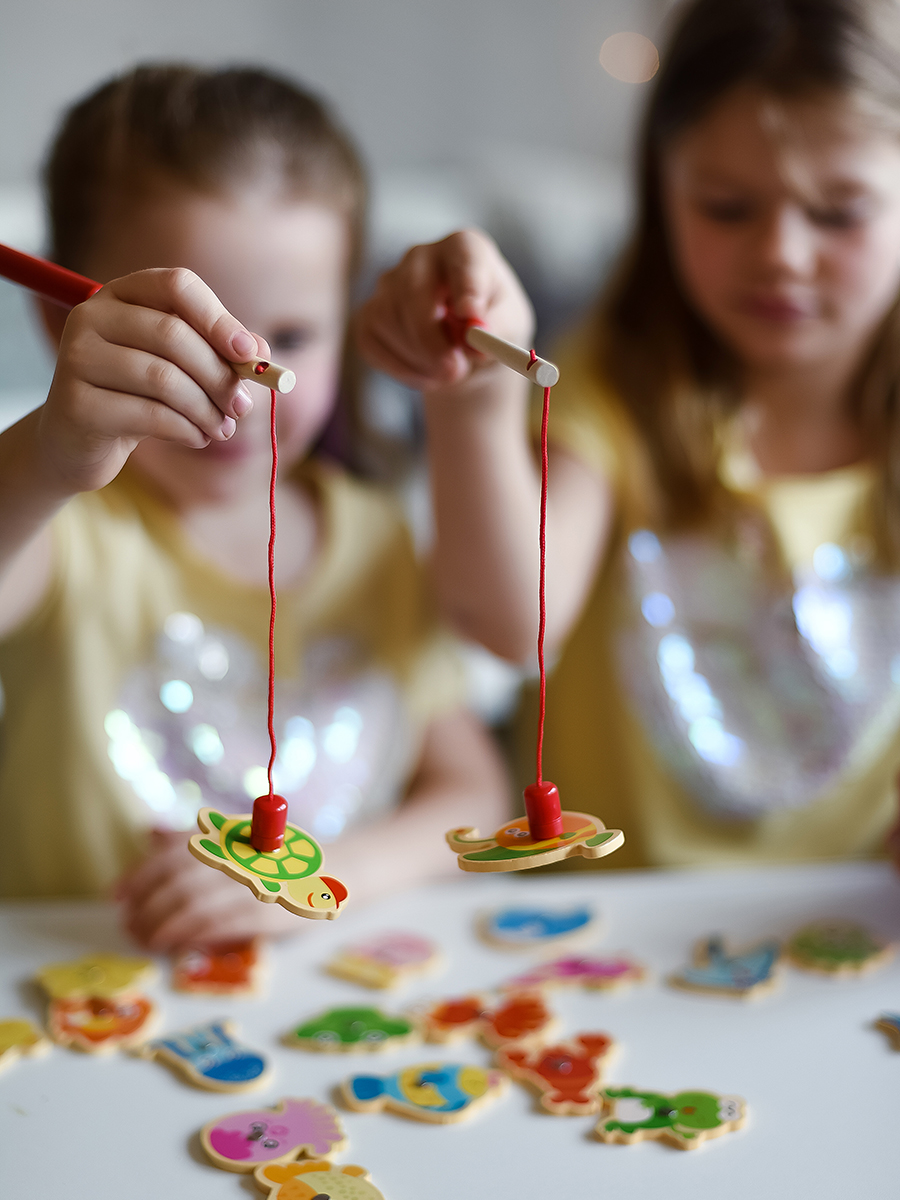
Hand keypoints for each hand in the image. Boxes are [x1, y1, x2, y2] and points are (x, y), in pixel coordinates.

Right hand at [39, 267, 269, 493]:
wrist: (79, 442)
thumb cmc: (136, 396)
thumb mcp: (180, 368)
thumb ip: (219, 353)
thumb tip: (260, 352)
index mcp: (121, 294)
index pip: (176, 286)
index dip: (219, 319)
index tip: (250, 354)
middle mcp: (92, 316)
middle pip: (173, 334)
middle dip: (219, 375)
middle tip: (243, 406)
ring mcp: (77, 357)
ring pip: (163, 379)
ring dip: (206, 409)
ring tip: (222, 428)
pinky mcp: (77, 404)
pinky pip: (149, 415)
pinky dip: (187, 430)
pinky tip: (197, 438)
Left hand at [115, 830, 298, 951]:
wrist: (332, 870)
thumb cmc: (280, 854)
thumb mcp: (237, 837)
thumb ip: (193, 837)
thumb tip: (149, 831)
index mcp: (227, 835)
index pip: (172, 854)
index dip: (139, 875)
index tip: (117, 894)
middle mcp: (238, 856)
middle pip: (178, 882)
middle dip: (146, 906)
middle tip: (128, 924)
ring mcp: (252, 885)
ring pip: (195, 906)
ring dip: (162, 926)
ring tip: (145, 939)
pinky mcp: (266, 913)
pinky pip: (219, 926)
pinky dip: (191, 936)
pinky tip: (174, 944)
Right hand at [355, 229, 533, 391]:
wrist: (466, 351)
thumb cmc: (492, 327)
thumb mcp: (510, 328)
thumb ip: (498, 327)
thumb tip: (476, 334)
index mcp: (464, 247)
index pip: (463, 252)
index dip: (466, 283)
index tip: (470, 314)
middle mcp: (421, 257)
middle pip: (413, 287)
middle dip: (430, 336)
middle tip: (454, 371)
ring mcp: (389, 283)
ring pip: (389, 319)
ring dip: (422, 359)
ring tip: (451, 373)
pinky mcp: (369, 315)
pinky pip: (372, 343)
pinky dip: (402, 369)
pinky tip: (428, 375)